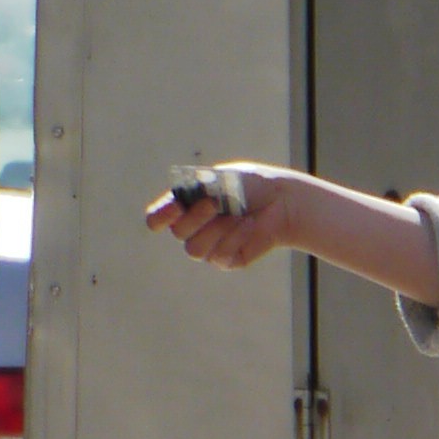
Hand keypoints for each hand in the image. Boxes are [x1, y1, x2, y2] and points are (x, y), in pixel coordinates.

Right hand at [143, 162, 295, 268]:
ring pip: (195, 249)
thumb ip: (202, 186)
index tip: (176, 206)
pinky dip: (236, 237)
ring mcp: (208, 247)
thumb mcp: (224, 179)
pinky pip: (220, 255)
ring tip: (238, 215)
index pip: (157, 219)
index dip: (161, 216)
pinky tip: (249, 225)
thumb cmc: (250, 186)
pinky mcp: (226, 260)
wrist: (281, 202)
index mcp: (185, 206)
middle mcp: (192, 229)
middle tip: (217, 203)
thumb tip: (186, 196)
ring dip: (218, 229)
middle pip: (178, 232)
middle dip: (197, 216)